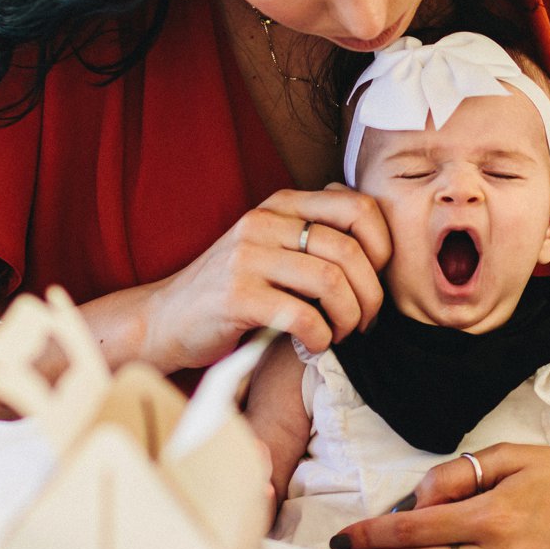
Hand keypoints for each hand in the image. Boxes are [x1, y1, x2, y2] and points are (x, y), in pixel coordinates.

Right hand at [140, 185, 389, 372]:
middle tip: (366, 320)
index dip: (383, 246)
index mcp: (281, 204)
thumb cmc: (233, 288)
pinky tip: (315, 344)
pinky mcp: (237, 296)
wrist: (166, 318)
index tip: (377, 279)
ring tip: (342, 333)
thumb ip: (313, 232)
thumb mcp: (271, 244)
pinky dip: (321, 337)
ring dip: (349, 317)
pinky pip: (303, 316)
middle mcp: (264, 222)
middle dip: (371, 293)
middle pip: (349, 250)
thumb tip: (378, 238)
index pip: (358, 206)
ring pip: (331, 281)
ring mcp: (247, 257)